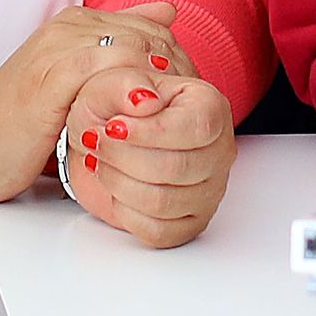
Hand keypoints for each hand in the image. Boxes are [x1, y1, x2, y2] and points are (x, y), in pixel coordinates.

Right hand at [0, 2, 186, 211]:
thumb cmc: (22, 124)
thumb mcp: (78, 82)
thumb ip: (120, 45)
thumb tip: (169, 12)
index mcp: (76, 23)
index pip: (151, 29)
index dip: (178, 63)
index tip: (189, 100)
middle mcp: (67, 28)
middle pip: (147, 37)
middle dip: (176, 73)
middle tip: (188, 110)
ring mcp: (55, 49)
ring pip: (130, 48)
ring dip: (159, 81)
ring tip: (171, 115)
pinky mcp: (46, 78)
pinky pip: (100, 68)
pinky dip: (128, 86)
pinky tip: (144, 110)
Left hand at [61, 69, 233, 247]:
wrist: (110, 136)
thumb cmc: (116, 109)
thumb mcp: (110, 84)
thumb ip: (126, 83)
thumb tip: (144, 99)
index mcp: (210, 107)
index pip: (193, 129)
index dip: (147, 133)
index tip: (112, 126)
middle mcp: (219, 151)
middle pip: (175, 168)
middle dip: (122, 157)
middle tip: (96, 142)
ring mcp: (209, 191)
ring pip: (162, 202)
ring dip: (118, 183)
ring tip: (101, 162)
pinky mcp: (191, 222)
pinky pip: (158, 232)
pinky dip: (126, 213)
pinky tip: (116, 189)